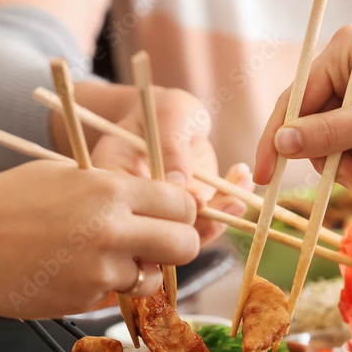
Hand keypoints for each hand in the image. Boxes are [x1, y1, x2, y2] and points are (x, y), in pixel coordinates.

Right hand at [0, 160, 200, 317]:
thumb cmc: (10, 201)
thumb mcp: (67, 175)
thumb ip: (115, 188)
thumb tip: (157, 202)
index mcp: (111, 191)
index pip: (182, 203)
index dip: (180, 210)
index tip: (167, 214)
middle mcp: (113, 232)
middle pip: (185, 245)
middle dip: (176, 244)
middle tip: (154, 242)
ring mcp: (100, 271)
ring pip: (154, 279)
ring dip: (140, 271)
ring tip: (106, 257)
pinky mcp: (84, 300)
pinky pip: (116, 296)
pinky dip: (105, 287)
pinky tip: (74, 271)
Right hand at [53, 80, 245, 245]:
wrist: (173, 119)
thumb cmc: (165, 110)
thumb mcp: (171, 114)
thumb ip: (171, 142)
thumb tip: (178, 182)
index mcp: (109, 178)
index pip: (130, 209)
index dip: (165, 210)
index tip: (200, 197)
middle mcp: (128, 208)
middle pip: (156, 236)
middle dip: (200, 223)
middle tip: (233, 200)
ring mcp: (154, 220)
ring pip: (182, 241)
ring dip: (220, 219)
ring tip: (241, 189)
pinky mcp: (179, 222)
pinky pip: (202, 231)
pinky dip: (226, 212)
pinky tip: (242, 181)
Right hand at [253, 25, 351, 188]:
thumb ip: (330, 133)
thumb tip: (282, 144)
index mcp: (345, 51)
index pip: (294, 99)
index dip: (278, 140)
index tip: (267, 177)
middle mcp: (347, 62)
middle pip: (313, 122)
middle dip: (334, 156)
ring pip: (332, 135)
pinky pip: (351, 136)